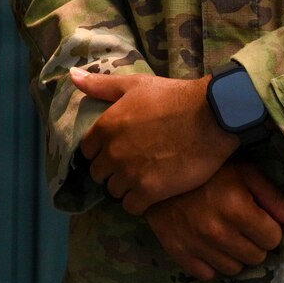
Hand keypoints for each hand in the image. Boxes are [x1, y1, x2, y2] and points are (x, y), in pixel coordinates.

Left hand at [73, 69, 236, 213]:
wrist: (211, 117)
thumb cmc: (173, 97)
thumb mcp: (134, 85)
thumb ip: (100, 85)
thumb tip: (72, 75)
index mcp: (105, 127)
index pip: (87, 151)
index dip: (100, 152)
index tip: (116, 151)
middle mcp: (112, 152)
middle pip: (99, 173)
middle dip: (111, 171)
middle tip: (131, 166)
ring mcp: (130, 173)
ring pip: (114, 191)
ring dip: (125, 187)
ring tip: (142, 179)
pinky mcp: (151, 191)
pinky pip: (132, 207)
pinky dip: (139, 202)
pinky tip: (151, 193)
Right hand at [145, 161, 283, 280]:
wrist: (156, 167)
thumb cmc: (207, 167)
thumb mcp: (245, 172)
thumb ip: (277, 200)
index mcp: (236, 207)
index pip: (273, 239)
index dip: (266, 226)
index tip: (253, 213)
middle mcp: (216, 230)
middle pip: (256, 257)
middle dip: (252, 241)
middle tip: (237, 221)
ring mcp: (195, 243)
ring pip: (233, 269)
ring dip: (233, 253)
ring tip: (221, 230)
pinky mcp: (177, 251)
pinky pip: (207, 274)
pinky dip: (210, 261)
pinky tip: (205, 241)